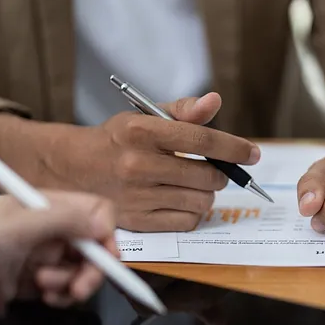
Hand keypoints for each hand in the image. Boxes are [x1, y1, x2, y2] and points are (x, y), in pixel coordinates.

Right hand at [0, 93, 259, 231]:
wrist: (71, 169)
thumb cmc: (116, 140)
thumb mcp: (143, 117)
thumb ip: (183, 111)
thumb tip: (215, 102)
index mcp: (142, 132)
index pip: (203, 140)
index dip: (235, 148)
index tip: (253, 154)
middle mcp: (138, 164)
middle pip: (207, 176)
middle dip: (220, 174)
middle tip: (214, 171)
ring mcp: (137, 196)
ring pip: (201, 201)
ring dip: (207, 195)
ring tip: (196, 186)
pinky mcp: (136, 221)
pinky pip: (186, 222)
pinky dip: (193, 213)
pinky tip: (183, 202)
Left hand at [0, 191, 115, 308]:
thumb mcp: (23, 223)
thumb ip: (66, 220)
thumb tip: (104, 228)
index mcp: (54, 208)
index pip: (98, 212)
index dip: (107, 232)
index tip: (106, 255)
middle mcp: (57, 230)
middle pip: (96, 247)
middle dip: (92, 269)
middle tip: (80, 290)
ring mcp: (50, 256)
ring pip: (83, 271)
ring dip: (70, 283)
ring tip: (43, 287)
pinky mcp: (41, 280)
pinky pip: (67, 289)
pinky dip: (62, 296)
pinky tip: (45, 298)